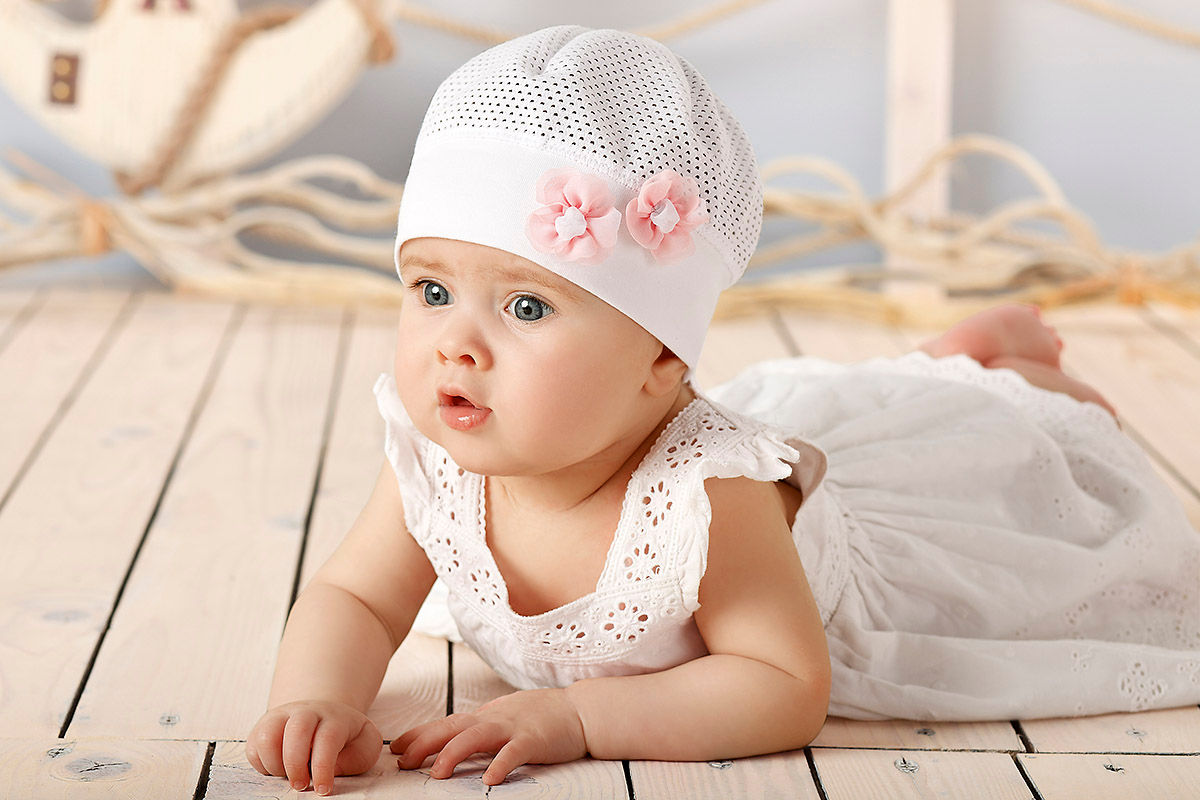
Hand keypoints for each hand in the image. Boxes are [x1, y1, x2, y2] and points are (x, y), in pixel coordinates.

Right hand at [246, 699, 381, 794]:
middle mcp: (306, 712)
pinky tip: (280, 768)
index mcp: (334, 717)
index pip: (328, 738)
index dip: (323, 767)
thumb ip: (357, 758)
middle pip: (296, 730)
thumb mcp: (364, 746)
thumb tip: (333, 769)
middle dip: (296, 764)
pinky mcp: (262, 727)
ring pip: (268, 737)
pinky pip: (254, 748)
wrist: (324, 716)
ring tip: (288, 776)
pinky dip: (263, 765)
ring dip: (276, 765)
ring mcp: (281, 717)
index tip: (324, 790)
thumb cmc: (346, 738)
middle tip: (301, 786)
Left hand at [391, 689, 587, 785]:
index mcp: (486, 716)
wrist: (580, 710)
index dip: (420, 734)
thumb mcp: (505, 718)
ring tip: (437, 773)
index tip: (398, 748)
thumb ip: (481, 728)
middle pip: (452, 727)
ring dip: (454, 753)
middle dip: (425, 744)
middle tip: (404, 762)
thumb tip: (453, 740)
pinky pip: (514, 753)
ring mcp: (513, 728)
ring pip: (476, 737)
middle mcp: (494, 719)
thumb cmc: (542, 716)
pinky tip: (489, 780)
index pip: (446, 723)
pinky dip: (500, 765)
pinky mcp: (534, 740)